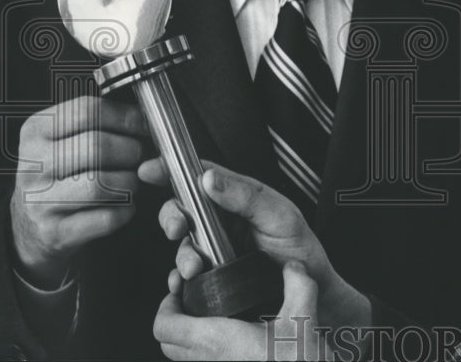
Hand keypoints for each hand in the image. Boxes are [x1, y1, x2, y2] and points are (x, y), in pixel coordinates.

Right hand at [10, 95, 148, 286]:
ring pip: (101, 185)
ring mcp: (39, 201)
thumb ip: (101, 123)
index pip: (87, 111)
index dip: (126, 117)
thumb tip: (149, 119)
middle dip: (131, 151)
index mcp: (36, 131)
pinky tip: (125, 206)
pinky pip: (106, 218)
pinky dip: (126, 211)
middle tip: (139, 157)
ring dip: (129, 182)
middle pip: (97, 147)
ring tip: (131, 181)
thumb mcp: (67, 139)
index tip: (144, 126)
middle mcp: (33, 165)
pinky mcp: (54, 232)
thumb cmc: (61, 172)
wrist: (29, 225)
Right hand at [139, 159, 370, 329]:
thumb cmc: (299, 247)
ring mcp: (216, 247)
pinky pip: (185, 274)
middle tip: (178, 226)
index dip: (173, 169)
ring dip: (182, 254)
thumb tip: (209, 178)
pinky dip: (179, 279)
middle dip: (172, 217)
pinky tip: (186, 283)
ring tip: (197, 264)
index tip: (151, 169)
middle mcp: (222, 220)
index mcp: (238, 196)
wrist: (310, 291)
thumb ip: (245, 195)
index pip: (201, 175)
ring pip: (182, 244)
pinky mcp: (212, 275)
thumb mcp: (278, 214)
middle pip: (182, 209)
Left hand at [154, 261, 330, 360]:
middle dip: (174, 317)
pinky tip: (231, 335)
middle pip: (167, 343)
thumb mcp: (304, 318)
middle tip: (192, 299)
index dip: (165, 305)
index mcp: (218, 341)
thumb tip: (293, 266)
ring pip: (182, 357)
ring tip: (210, 315)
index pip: (165, 326)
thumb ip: (298, 284)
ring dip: (187, 335)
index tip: (179, 289)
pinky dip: (204, 350)